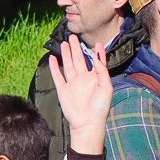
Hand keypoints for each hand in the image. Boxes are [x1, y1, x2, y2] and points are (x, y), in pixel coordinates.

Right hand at [48, 35, 112, 156]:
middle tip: (73, 36)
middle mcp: (83, 79)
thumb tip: (97, 57)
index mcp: (95, 78)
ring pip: (68, 65)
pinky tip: (53, 58)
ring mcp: (72, 84)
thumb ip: (102, 71)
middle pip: (79, 60)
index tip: (97, 43)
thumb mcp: (106, 87)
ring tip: (64, 43)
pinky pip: (58, 76)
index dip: (97, 53)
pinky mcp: (63, 89)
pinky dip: (54, 67)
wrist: (87, 123)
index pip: (96, 62)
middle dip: (76, 48)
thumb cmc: (100, 107)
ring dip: (66, 54)